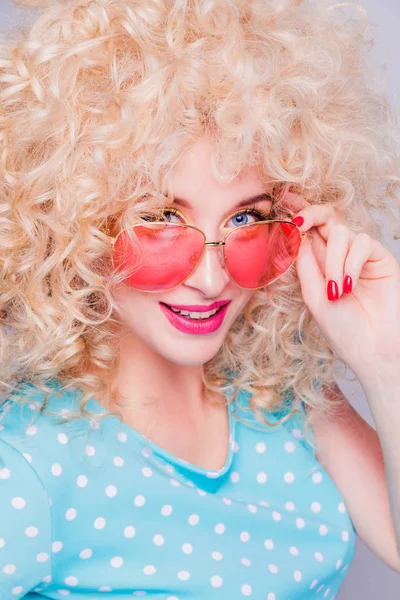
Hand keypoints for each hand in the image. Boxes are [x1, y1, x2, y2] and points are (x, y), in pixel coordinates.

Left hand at [286, 192, 399, 385]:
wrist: (373, 350)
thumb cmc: (344, 330)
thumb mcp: (314, 296)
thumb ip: (305, 265)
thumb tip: (297, 235)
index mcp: (320, 264)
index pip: (309, 231)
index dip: (298, 213)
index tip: (283, 198)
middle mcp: (339, 256)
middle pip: (326, 218)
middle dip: (310, 214)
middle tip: (299, 222)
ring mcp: (360, 256)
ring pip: (341, 232)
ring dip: (333, 261)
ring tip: (335, 291)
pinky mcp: (380, 258)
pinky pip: (362, 242)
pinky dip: (351, 262)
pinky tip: (350, 285)